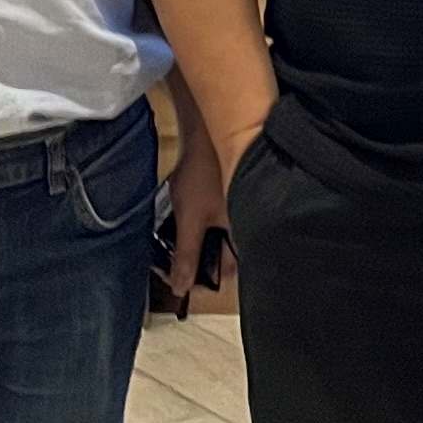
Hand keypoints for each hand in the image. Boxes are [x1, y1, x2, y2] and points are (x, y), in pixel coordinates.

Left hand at [162, 128, 234, 308]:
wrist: (208, 133)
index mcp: (245, 236)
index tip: (178, 278)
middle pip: (223, 258)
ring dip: (199, 245)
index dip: (202, 279)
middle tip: (173, 261)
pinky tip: (187, 222)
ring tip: (175, 242)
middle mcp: (249, 226)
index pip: (227, 273)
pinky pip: (218, 224)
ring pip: (219, 240)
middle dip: (199, 263)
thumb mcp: (189, 221)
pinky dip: (202, 228)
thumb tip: (180, 289)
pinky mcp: (232, 199)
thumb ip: (186, 256)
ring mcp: (242, 211)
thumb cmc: (203, 177)